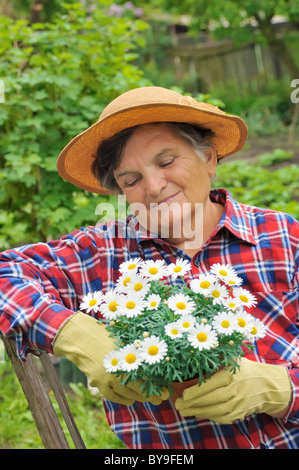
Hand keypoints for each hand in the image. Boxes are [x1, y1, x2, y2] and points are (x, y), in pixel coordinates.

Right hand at [53, 311, 168, 404]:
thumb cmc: (105, 334)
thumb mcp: (123, 338)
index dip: (157, 386)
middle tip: (160, 399)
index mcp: (127, 356)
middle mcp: (118, 368)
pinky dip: (122, 400)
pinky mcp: (98, 382)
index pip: (147, 375)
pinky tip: (130, 400)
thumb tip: (154, 358)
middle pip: (138, 387)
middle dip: (151, 395)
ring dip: (138, 398)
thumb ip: (137, 349)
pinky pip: (112, 396)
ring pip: (126, 394)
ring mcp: (107, 377)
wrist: (81, 337)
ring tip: (146, 398)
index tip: (166, 392)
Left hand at [175, 358, 290, 423]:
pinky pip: (222, 417)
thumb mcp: (233, 360)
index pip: (210, 384)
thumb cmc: (246, 370)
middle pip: (211, 399)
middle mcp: (235, 390)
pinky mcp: (240, 413)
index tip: (183, 394)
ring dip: (198, 412)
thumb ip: (217, 358)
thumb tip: (198, 354)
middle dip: (192, 404)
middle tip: (178, 404)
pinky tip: (199, 413)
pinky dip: (210, 416)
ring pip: (215, 411)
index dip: (196, 391)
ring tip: (184, 411)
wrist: (268, 386)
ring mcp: (238, 403)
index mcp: (230, 375)